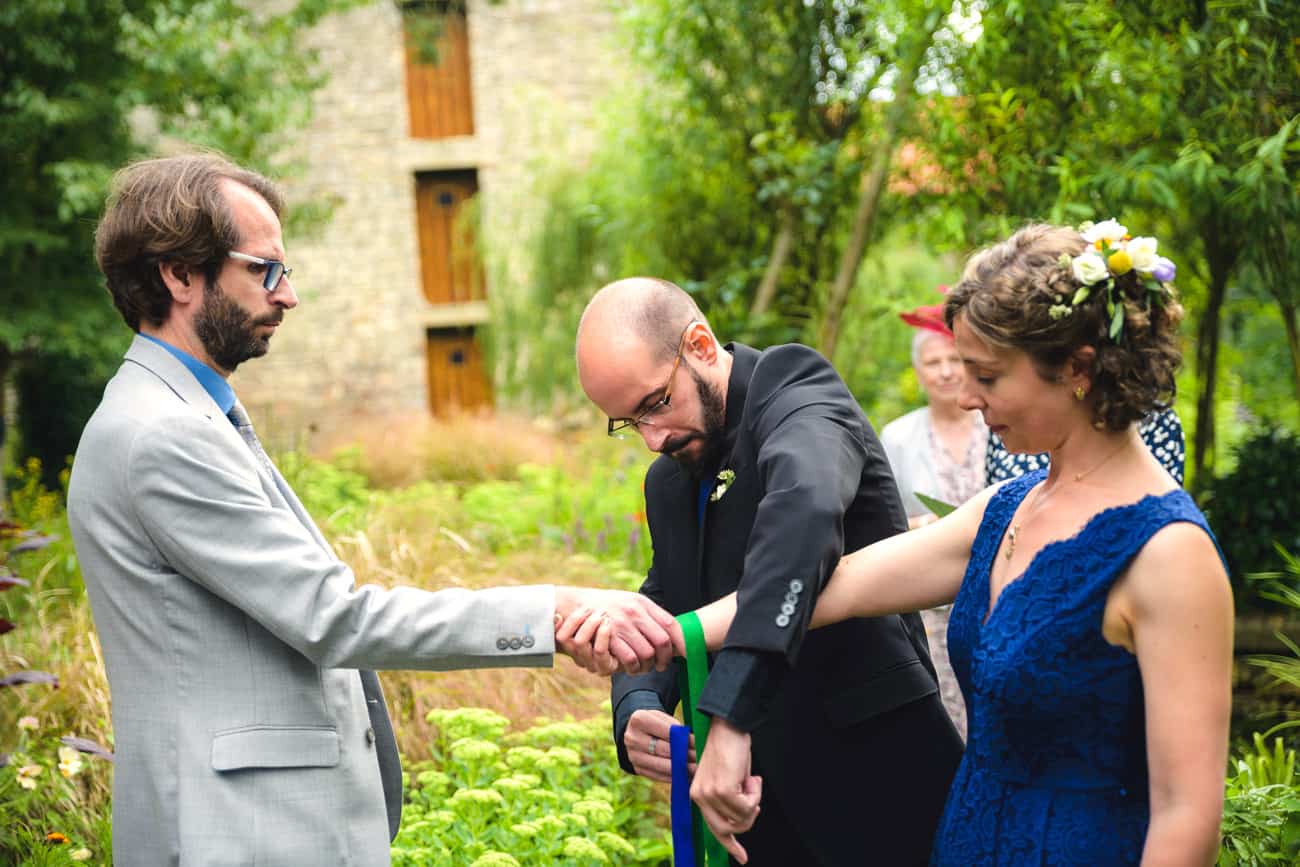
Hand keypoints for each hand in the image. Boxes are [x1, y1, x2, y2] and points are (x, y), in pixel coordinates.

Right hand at [554, 587, 683, 674]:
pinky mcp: (609, 638)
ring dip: (648, 665)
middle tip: (662, 665)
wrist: (578, 604)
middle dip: (665, 658)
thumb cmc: (609, 606)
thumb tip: (676, 634)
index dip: (681, 642)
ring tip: (646, 667)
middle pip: (662, 642)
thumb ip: (652, 616)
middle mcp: (634, 612)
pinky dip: (633, 667)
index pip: (671, 625)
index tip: (684, 654)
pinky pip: (629, 659)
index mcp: (642, 603)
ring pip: (647, 653)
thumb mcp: (631, 602)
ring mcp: (621, 625)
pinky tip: (631, 668)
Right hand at [624, 709, 693, 782]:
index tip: (699, 743)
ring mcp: (633, 756)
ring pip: (662, 766)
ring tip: (697, 768)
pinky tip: (686, 774)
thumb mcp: (662, 718)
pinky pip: (659, 776)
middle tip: (701, 758)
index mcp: (639, 720)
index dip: (685, 738)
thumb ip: (675, 728)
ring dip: (682, 768)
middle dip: (685, 754)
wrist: (635, 732)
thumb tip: (694, 742)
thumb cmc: (655, 723)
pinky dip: (674, 776)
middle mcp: (633, 738)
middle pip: (664, 750)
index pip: (667, 731)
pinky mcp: (637, 769)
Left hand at [690, 718, 761, 863]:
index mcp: (698, 795)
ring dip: (754, 801)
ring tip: (751, 781)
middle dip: (748, 819)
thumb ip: (730, 801)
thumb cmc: (731, 750)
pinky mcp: (722, 790)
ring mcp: (709, 794)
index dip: (730, 845)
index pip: (714, 828)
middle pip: (729, 828)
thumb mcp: (728, 779)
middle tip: (755, 800)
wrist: (729, 726)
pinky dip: (755, 795)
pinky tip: (752, 778)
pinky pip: (747, 807)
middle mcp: (699, 797)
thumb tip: (741, 821)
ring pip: (741, 817)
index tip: (743, 859)